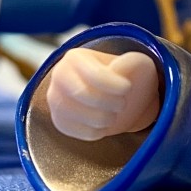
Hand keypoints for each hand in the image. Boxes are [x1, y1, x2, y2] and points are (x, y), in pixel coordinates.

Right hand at [46, 48, 160, 141]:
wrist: (111, 94)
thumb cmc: (123, 75)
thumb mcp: (135, 62)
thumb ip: (133, 62)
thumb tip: (118, 69)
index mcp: (75, 58)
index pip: (95, 75)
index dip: (117, 86)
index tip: (127, 88)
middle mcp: (58, 77)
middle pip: (87, 96)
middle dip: (114, 102)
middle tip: (121, 101)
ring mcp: (56, 101)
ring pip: (89, 118)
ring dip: (110, 118)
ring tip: (113, 111)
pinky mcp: (60, 122)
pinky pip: (86, 133)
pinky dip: (102, 131)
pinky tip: (103, 121)